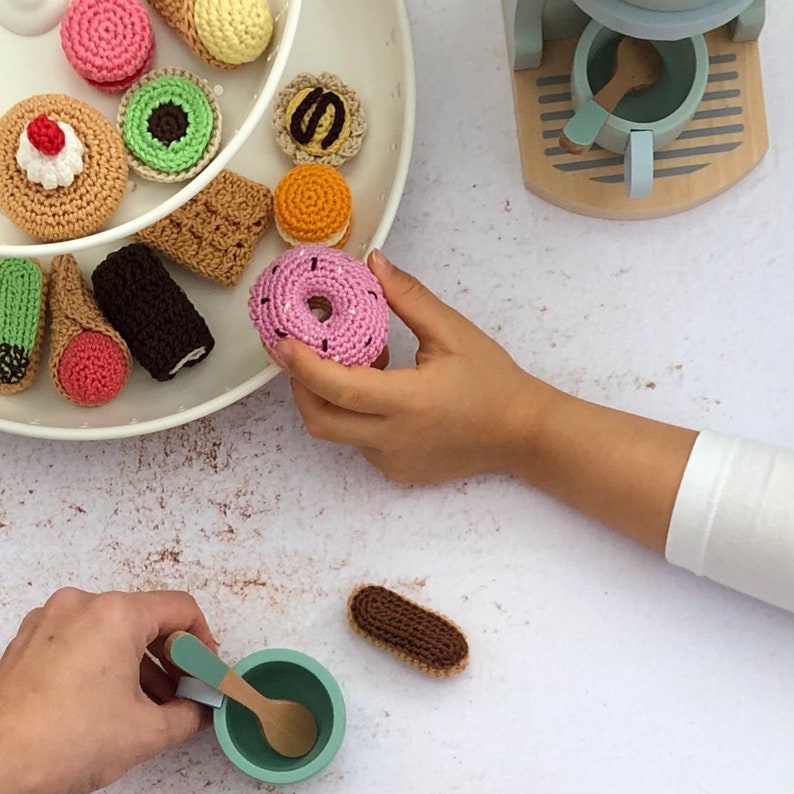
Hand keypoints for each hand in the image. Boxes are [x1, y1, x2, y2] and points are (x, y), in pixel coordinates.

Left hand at [0, 588, 216, 793]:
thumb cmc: (66, 741)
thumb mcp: (147, 733)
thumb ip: (188, 714)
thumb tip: (200, 709)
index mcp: (117, 613)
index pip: (181, 609)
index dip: (203, 641)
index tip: (205, 671)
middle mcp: (84, 603)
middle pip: (146, 618)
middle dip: (170, 656)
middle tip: (181, 691)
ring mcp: (50, 619)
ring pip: (112, 629)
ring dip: (137, 661)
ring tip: (146, 702)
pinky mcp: (27, 639)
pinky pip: (81, 638)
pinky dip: (102, 661)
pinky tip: (106, 700)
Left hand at [275, 250, 554, 484]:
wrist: (520, 434)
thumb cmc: (492, 381)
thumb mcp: (453, 332)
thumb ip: (408, 297)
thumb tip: (372, 261)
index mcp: (408, 402)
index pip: (338, 388)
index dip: (303, 365)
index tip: (282, 341)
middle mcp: (393, 439)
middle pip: (320, 421)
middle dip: (301, 387)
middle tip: (304, 354)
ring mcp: (393, 461)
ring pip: (339, 432)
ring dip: (333, 399)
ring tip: (361, 367)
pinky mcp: (397, 471)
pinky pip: (360, 443)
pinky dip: (357, 416)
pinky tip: (383, 395)